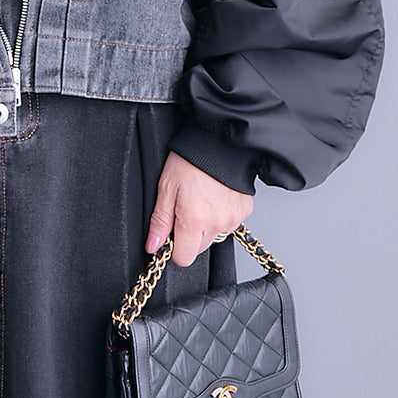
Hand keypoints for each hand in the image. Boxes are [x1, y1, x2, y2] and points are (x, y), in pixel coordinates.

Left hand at [145, 151, 253, 266]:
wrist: (219, 140)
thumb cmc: (190, 159)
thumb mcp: (166, 188)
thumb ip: (160, 221)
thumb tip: (153, 246)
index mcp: (194, 220)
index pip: (183, 258)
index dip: (173, 247)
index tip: (170, 232)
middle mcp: (216, 223)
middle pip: (198, 248)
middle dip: (189, 236)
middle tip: (184, 209)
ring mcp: (233, 218)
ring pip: (214, 236)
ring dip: (206, 226)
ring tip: (200, 199)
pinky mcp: (244, 211)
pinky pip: (229, 224)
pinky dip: (220, 215)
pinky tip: (215, 197)